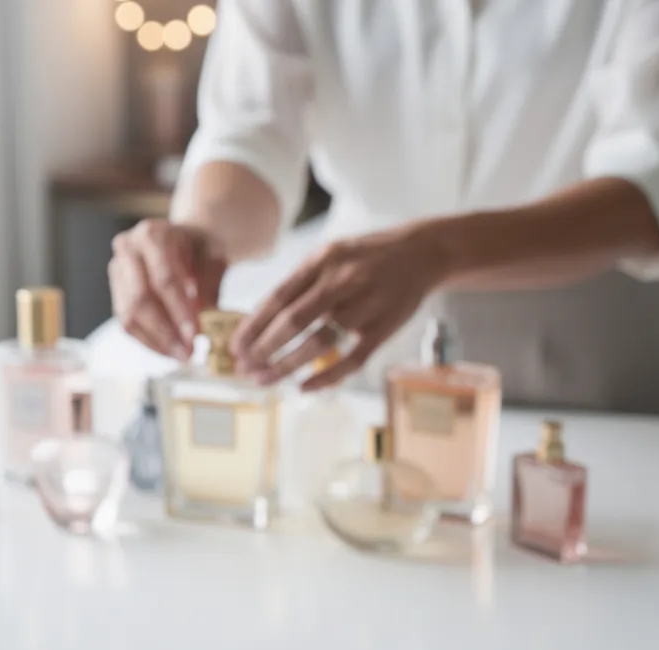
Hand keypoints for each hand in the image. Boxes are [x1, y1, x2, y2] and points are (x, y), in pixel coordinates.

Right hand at [109, 219, 227, 359]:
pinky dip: (148, 340)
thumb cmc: (200, 246)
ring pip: (129, 314)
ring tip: (182, 356)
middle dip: (166, 331)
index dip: (179, 310)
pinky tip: (169, 350)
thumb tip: (206, 317)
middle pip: (141, 299)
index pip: (164, 278)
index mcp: (152, 234)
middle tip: (188, 352)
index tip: (195, 335)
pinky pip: (127, 322)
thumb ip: (210, 283)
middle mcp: (127, 249)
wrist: (183, 239)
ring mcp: (117, 269)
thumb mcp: (215, 256)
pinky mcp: (116, 290)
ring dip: (156, 341)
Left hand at [231, 222, 447, 389]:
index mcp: (322, 260)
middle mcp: (342, 281)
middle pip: (293, 321)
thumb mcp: (331, 253)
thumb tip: (261, 318)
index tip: (234, 347)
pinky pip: (351, 359)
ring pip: (318, 343)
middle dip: (263, 348)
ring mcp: (364, 306)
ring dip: (287, 365)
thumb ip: (301, 281)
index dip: (253, 325)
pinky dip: (326, 376)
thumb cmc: (368, 256)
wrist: (423, 253)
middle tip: (243, 368)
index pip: (278, 297)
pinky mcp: (383, 328)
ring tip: (264, 380)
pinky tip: (304, 387)